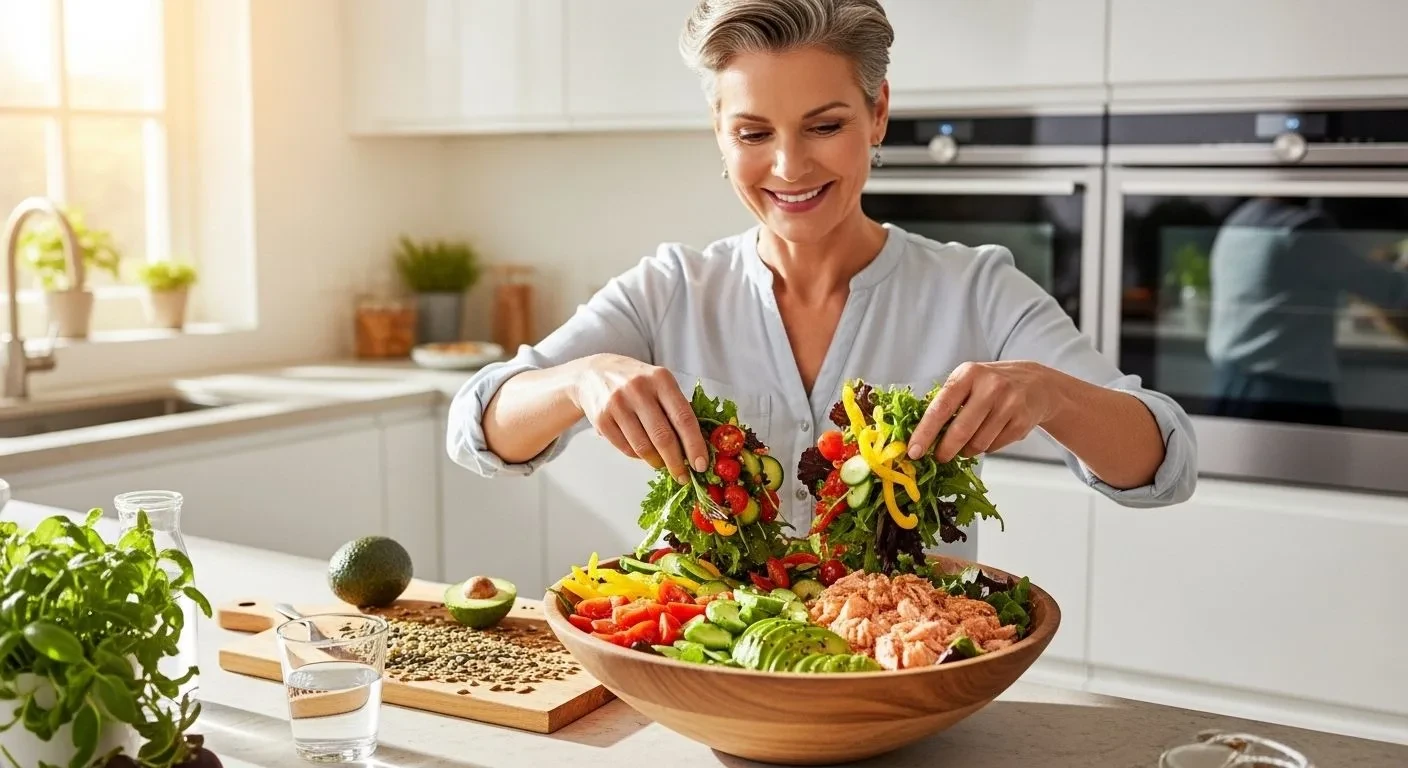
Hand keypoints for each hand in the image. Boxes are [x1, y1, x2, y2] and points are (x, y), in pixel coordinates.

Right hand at [570, 353, 709, 480]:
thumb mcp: (660, 383)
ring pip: (643, 447)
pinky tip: (643, 453)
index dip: (694, 445)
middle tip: (684, 477)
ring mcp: (618, 404)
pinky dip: (638, 456)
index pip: (683, 417)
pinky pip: (626, 448)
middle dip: (676, 462)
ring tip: (663, 464)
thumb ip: (677, 408)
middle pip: (663, 437)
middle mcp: (639, 389)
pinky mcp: (601, 418)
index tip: (701, 465)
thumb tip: (696, 446)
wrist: (594, 372)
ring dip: (657, 462)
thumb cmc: (637, 382)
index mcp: (661, 379)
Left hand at [906, 361, 1061, 462]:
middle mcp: (990, 387)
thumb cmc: (991, 384)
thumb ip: (945, 401)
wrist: (1035, 384)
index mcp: (969, 374)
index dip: (925, 432)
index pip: (941, 407)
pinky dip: (985, 448)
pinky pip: (994, 447)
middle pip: (961, 431)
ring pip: (978, 444)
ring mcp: (1009, 404)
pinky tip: (987, 436)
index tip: (914, 451)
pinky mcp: (1022, 422)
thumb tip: (918, 434)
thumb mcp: (967, 380)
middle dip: (945, 450)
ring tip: (966, 443)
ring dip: (966, 450)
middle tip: (938, 457)